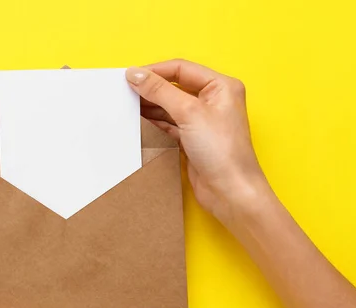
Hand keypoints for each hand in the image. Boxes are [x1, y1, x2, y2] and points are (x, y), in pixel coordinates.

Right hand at [126, 59, 270, 224]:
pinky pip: (170, 123)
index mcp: (221, 86)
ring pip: (170, 105)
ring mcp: (203, 121)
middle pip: (175, 86)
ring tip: (128, 104)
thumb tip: (136, 74)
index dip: (155, 70)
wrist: (229, 191)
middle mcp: (214, 100)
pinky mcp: (193, 139)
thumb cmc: (222, 151)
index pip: (181, 69)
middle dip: (151, 87)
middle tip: (125, 89)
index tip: (131, 76)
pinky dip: (155, 121)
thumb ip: (160, 91)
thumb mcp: (188, 113)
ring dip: (151, 104)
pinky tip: (140, 119)